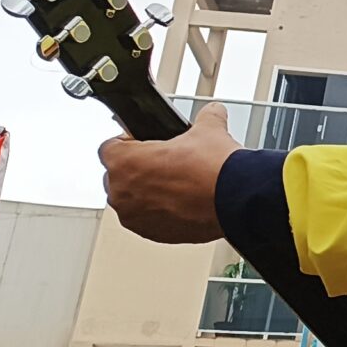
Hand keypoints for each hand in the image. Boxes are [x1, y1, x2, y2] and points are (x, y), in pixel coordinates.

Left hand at [100, 103, 237, 243]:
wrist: (236, 200)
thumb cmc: (214, 170)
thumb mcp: (209, 130)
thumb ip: (205, 117)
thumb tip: (212, 113)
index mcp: (124, 162)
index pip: (110, 146)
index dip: (130, 142)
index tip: (147, 144)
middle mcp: (121, 192)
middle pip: (117, 175)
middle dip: (137, 170)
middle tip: (165, 164)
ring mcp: (134, 216)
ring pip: (131, 200)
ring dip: (147, 193)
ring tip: (176, 185)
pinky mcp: (152, 234)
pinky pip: (147, 220)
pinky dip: (160, 212)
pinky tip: (183, 203)